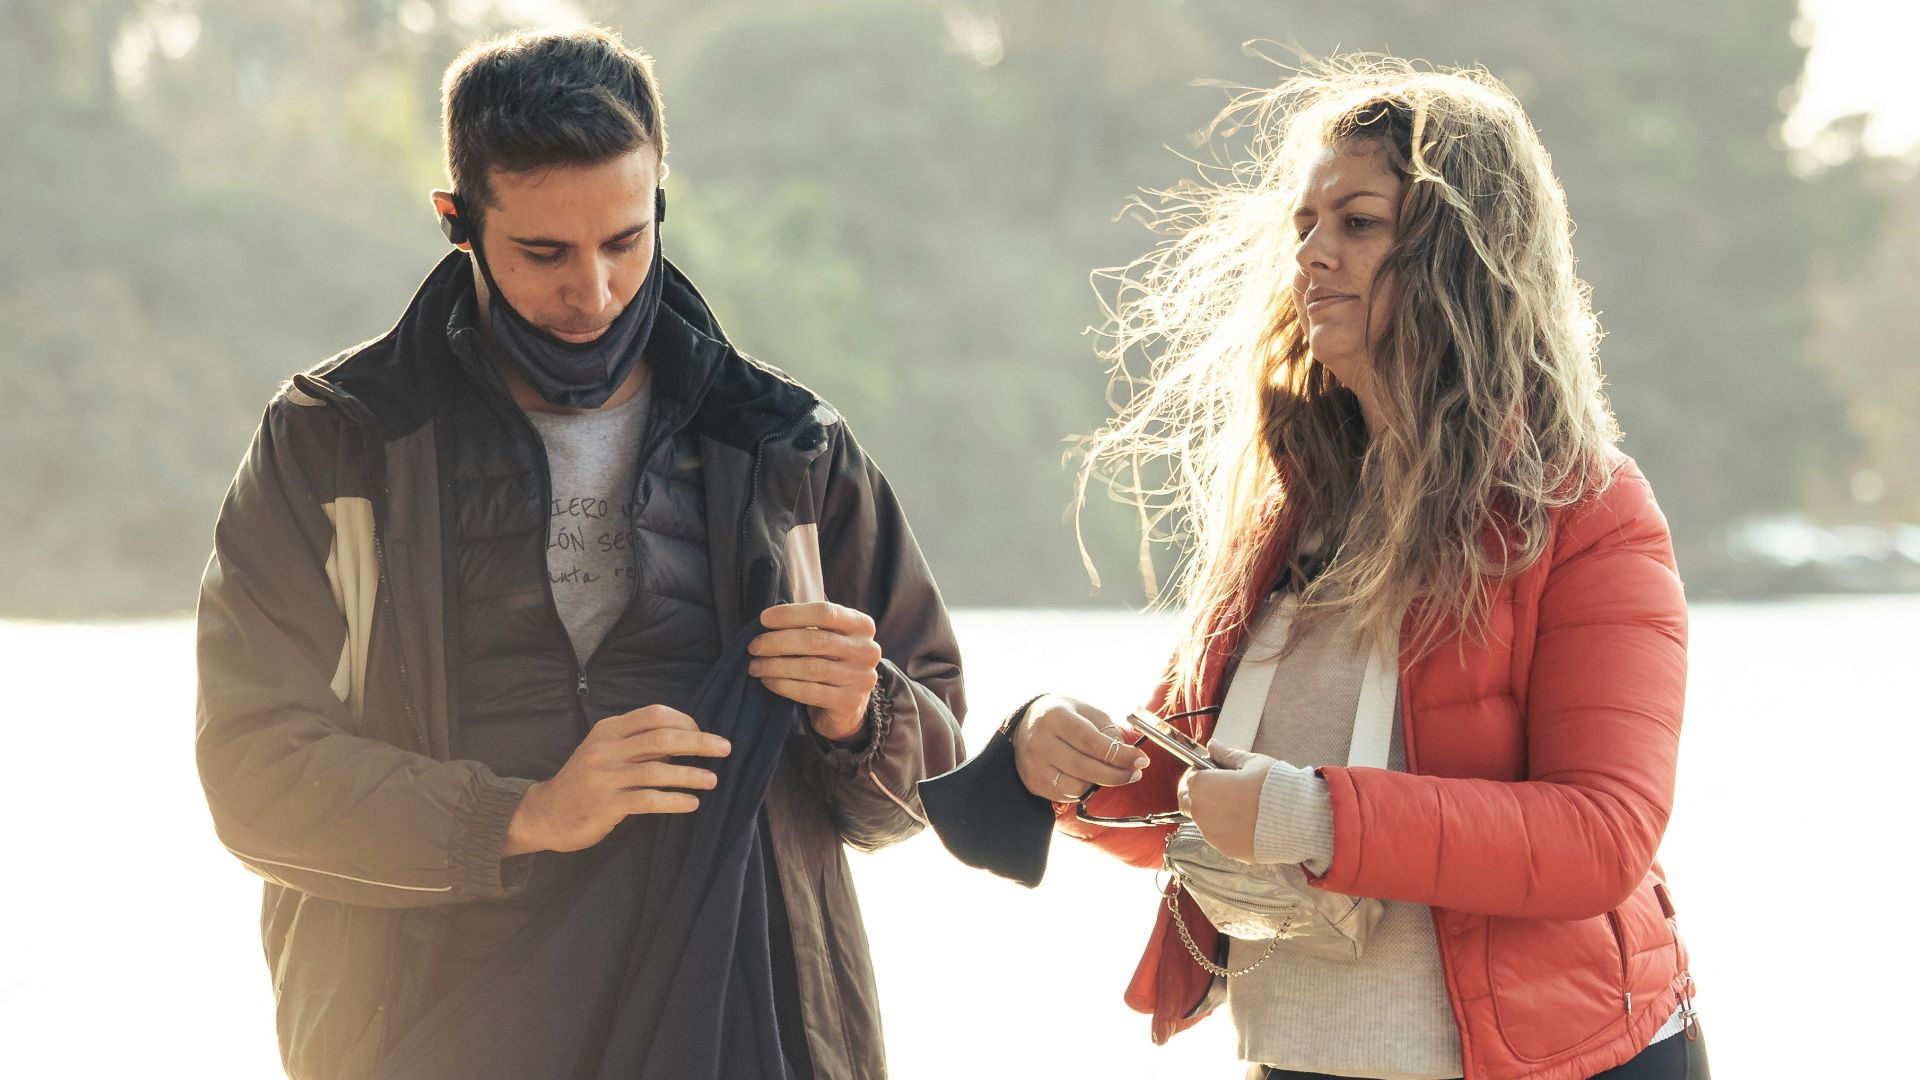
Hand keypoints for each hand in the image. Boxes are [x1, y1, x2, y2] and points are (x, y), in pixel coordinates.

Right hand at [503, 705, 731, 854]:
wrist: (547, 812)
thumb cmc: (585, 781)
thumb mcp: (605, 752)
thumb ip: (637, 743)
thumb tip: (683, 739)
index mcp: (608, 730)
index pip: (654, 715)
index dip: (684, 721)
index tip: (703, 732)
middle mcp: (606, 749)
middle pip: (662, 738)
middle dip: (698, 741)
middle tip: (725, 748)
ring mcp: (605, 777)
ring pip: (658, 770)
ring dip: (690, 774)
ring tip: (712, 780)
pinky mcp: (606, 804)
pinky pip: (648, 800)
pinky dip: (673, 800)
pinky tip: (691, 803)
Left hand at [750, 602, 883, 741]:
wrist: (847, 704)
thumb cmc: (829, 662)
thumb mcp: (827, 637)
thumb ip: (806, 627)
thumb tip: (767, 621)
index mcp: (862, 625)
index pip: (825, 612)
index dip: (791, 614)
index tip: (764, 619)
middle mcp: (867, 649)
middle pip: (815, 640)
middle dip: (777, 642)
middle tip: (754, 647)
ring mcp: (861, 677)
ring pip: (810, 667)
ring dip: (776, 666)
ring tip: (756, 666)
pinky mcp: (849, 701)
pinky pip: (810, 692)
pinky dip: (784, 685)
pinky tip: (768, 681)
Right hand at [1009, 695, 1149, 801]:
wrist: (1025, 725)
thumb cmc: (1064, 716)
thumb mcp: (1087, 712)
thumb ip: (1108, 732)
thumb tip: (1127, 757)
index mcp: (1055, 717)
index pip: (1091, 742)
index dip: (1120, 755)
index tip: (1141, 760)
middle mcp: (1040, 741)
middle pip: (1084, 767)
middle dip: (1116, 775)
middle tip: (1135, 773)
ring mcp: (1034, 765)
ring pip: (1076, 787)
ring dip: (1100, 784)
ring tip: (1111, 773)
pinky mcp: (1034, 783)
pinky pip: (1067, 796)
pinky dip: (1084, 790)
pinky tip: (1090, 778)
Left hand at [1177, 742, 1278, 862]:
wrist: (1298, 819)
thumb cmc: (1275, 787)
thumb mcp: (1251, 763)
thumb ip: (1226, 755)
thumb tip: (1213, 745)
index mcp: (1202, 786)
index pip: (1190, 778)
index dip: (1202, 773)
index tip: (1214, 772)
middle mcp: (1201, 812)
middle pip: (1189, 801)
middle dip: (1201, 794)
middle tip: (1223, 789)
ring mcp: (1212, 834)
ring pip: (1204, 821)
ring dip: (1214, 813)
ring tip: (1241, 806)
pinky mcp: (1226, 850)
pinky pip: (1220, 837)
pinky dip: (1227, 830)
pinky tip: (1247, 822)